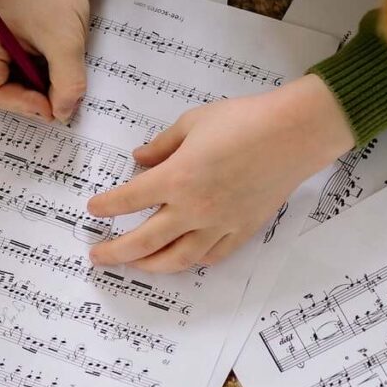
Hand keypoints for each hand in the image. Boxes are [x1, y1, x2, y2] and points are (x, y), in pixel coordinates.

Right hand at [0, 0, 92, 120]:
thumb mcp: (66, 42)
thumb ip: (66, 84)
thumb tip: (63, 113)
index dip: (23, 105)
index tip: (53, 107)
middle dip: (29, 97)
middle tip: (59, 98)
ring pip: (8, 81)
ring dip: (34, 87)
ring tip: (59, 78)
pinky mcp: (3, 38)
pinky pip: (15, 68)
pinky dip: (35, 74)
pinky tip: (53, 66)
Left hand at [85, 79, 354, 273]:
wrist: (293, 134)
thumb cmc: (243, 120)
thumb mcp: (192, 122)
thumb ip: (162, 145)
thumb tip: (139, 159)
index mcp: (176, 179)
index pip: (128, 200)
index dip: (107, 207)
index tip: (94, 209)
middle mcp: (193, 209)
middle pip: (144, 242)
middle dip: (116, 252)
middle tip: (97, 256)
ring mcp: (219, 225)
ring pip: (177, 259)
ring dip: (150, 265)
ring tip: (134, 265)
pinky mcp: (242, 230)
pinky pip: (211, 256)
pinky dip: (192, 261)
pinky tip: (182, 258)